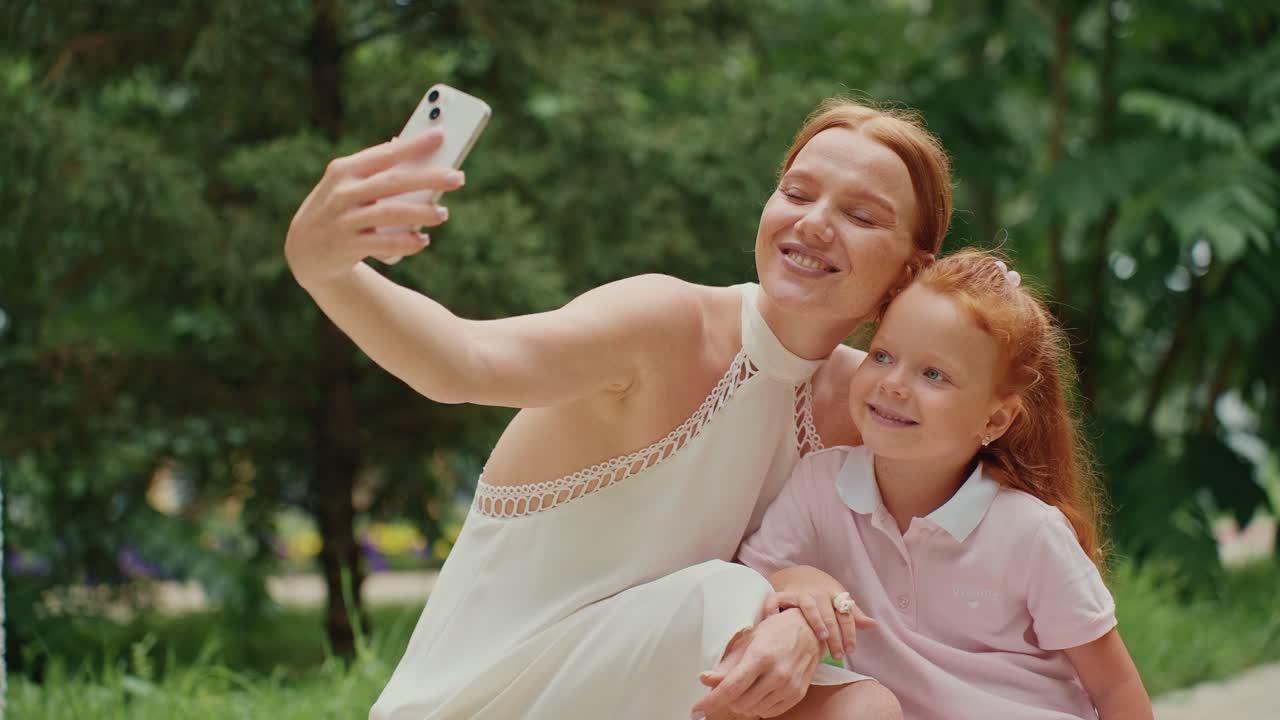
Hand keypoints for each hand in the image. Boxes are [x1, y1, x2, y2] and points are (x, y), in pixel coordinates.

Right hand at [284, 130, 465, 289]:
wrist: (305, 251)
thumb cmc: (337, 209)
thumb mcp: (346, 185)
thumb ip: (375, 171)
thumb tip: (413, 152)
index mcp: (344, 170)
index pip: (384, 154)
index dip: (413, 145)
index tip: (441, 135)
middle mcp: (343, 192)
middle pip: (393, 182)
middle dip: (428, 178)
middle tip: (458, 177)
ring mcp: (344, 220)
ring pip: (391, 212)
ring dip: (421, 212)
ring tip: (443, 213)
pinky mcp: (347, 247)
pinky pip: (384, 243)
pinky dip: (406, 242)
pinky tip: (423, 240)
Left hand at [690, 608, 821, 718]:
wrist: (809, 631)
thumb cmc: (776, 632)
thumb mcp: (748, 641)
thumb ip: (727, 665)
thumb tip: (705, 680)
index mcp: (761, 656)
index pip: (731, 687)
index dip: (711, 701)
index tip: (697, 710)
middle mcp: (778, 673)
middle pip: (740, 703)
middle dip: (729, 698)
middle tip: (731, 683)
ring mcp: (789, 686)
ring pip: (753, 710)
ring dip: (744, 702)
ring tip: (749, 683)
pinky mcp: (797, 695)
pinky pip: (768, 712)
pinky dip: (759, 705)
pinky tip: (761, 689)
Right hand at [766, 588, 875, 666]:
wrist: (798, 574)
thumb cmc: (822, 593)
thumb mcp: (839, 600)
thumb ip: (854, 615)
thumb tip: (874, 625)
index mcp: (834, 595)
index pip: (845, 615)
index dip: (849, 633)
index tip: (850, 650)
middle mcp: (818, 594)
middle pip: (829, 614)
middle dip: (835, 635)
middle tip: (838, 655)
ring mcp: (800, 594)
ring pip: (809, 606)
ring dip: (816, 621)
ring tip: (821, 637)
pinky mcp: (784, 594)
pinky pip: (777, 600)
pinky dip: (773, 608)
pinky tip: (775, 621)